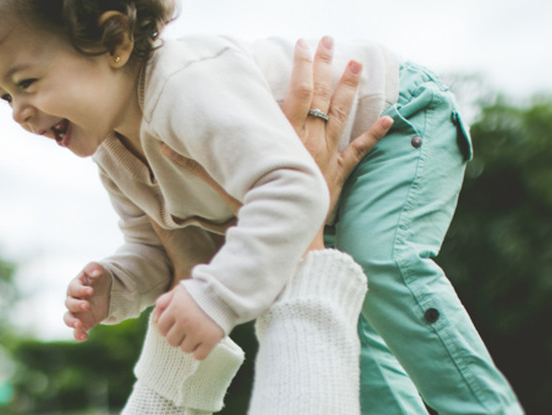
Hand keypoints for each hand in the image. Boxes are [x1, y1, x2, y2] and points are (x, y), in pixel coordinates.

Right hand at [63, 262, 111, 341]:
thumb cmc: (98, 278)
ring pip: (68, 318)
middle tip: (87, 305)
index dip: (81, 290)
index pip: (74, 289)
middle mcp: (73, 300)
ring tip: (79, 325)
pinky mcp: (84, 323)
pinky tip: (84, 337)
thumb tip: (95, 272)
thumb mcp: (98, 270)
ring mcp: (77, 313)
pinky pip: (76, 331)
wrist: (107, 290)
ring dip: (72, 322)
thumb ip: (94, 268)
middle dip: (77, 305)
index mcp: (75, 286)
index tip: (91, 291)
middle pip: (69, 304)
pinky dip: (78, 335)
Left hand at [153, 285, 223, 359]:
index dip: (167, 328)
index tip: (176, 325)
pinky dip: (200, 352)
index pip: (161, 327)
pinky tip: (204, 344)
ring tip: (198, 334)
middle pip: (171, 341)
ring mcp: (198, 331)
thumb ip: (163, 302)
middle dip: (178, 337)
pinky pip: (199, 356)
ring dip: (190, 344)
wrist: (226, 293)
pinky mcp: (211, 339)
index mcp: (175, 308)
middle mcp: (185, 321)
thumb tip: (154, 320)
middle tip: (187, 330)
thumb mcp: (179, 291)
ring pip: (185, 349)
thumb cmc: (200, 292)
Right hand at [158, 38, 389, 247]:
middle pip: (321, 94)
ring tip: (356, 63)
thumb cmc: (257, 208)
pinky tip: (390, 118)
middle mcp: (308, 139)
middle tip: (331, 41)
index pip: (296, 90)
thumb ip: (195, 164)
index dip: (301, 65)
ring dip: (349, 88)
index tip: (303, 44)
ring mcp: (327, 155)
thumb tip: (162, 146)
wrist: (287, 236)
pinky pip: (360, 151)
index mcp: (284, 135)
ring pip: (341, 115)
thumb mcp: (222, 184)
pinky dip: (375, 135)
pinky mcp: (339, 174)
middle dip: (326, 65)